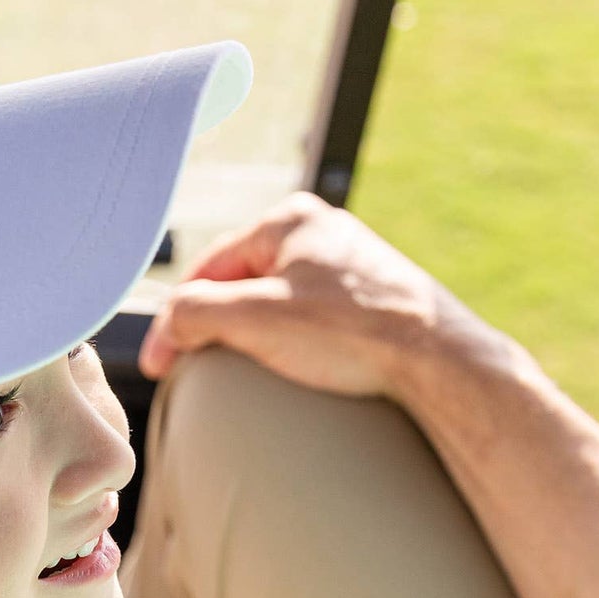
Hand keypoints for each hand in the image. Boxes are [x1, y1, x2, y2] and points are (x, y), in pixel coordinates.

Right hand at [139, 192, 472, 399]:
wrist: (438, 361)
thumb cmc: (351, 333)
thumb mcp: (255, 320)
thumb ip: (195, 313)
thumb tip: (166, 329)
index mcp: (289, 220)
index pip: (209, 267)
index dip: (176, 318)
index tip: (160, 366)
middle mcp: (323, 234)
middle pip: (244, 284)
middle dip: (217, 326)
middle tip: (200, 370)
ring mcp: (352, 267)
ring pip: (280, 305)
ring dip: (256, 339)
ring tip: (248, 377)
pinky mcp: (376, 303)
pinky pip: (315, 323)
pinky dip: (295, 347)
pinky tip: (298, 374)